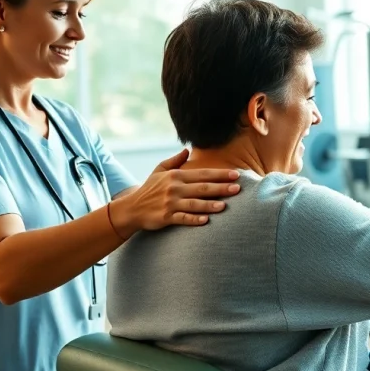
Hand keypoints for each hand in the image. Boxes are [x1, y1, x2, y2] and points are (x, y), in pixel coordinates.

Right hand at [111, 149, 240, 236]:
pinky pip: (182, 218)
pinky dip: (193, 219)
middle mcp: (174, 188)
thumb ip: (174, 160)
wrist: (132, 208)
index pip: (202, 174)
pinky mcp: (166, 217)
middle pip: (202, 188)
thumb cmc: (149, 189)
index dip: (220, 174)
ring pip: (194, 204)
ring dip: (210, 205)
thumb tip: (187, 149)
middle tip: (238, 189)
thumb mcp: (159, 170)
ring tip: (225, 206)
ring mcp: (170, 203)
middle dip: (221, 188)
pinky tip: (205, 221)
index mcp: (176, 176)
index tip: (236, 174)